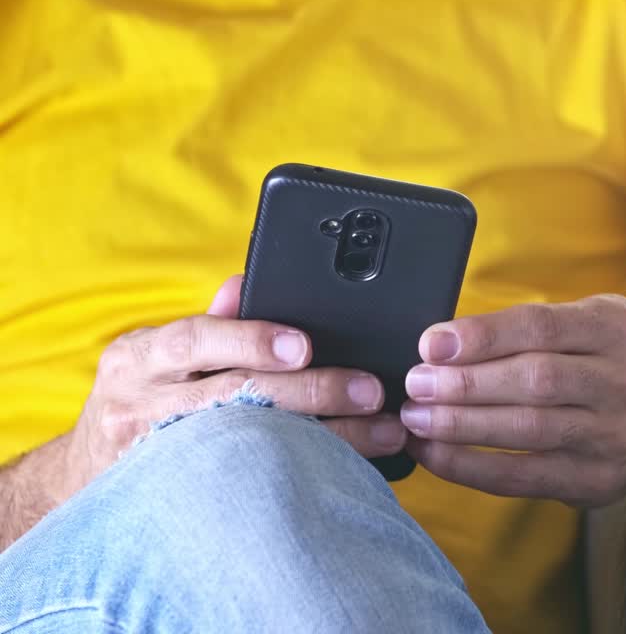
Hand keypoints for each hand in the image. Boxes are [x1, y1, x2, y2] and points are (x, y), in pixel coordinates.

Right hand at [62, 275, 406, 494]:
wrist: (85, 474)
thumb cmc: (141, 397)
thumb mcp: (156, 354)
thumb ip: (211, 322)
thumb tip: (248, 282)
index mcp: (139, 358)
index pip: (195, 341)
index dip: (250, 340)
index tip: (304, 345)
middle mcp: (142, 407)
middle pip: (234, 398)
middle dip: (310, 393)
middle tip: (369, 391)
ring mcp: (159, 460)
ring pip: (252, 450)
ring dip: (326, 441)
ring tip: (382, 433)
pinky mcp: (181, 502)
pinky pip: (253, 489)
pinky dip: (306, 478)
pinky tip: (350, 471)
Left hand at [400, 294, 625, 507]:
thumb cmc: (608, 360)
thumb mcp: (589, 321)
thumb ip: (528, 328)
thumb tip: (440, 345)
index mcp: (616, 328)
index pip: (543, 327)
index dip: (484, 336)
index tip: (432, 343)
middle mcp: (623, 380)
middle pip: (536, 381)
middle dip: (466, 384)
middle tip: (415, 383)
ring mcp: (613, 435)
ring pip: (530, 431)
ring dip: (463, 426)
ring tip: (416, 418)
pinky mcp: (598, 482)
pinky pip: (525, 478)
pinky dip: (472, 467)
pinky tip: (435, 454)